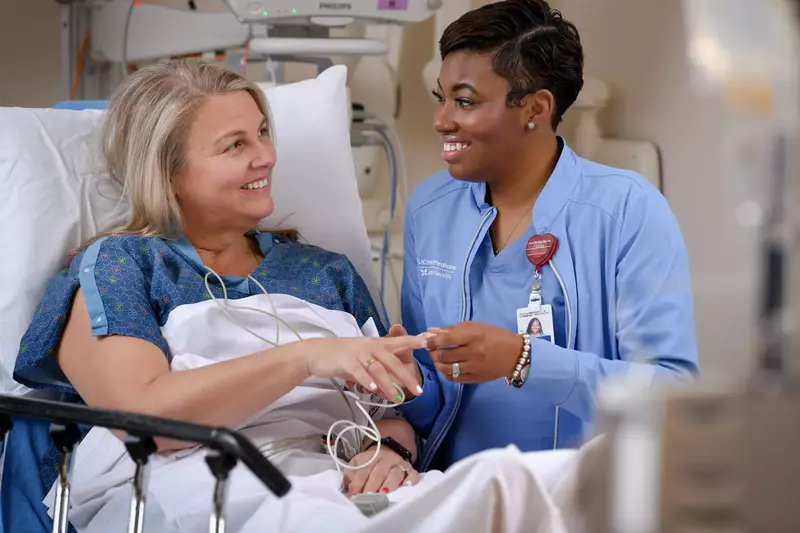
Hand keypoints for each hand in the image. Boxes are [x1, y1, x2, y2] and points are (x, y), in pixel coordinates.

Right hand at [302, 336, 424, 400]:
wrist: (316, 353)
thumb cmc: (343, 358)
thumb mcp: (363, 364)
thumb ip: (379, 378)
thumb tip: (392, 393)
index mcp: (377, 344)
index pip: (400, 341)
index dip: (415, 341)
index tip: (431, 339)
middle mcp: (371, 346)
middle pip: (392, 362)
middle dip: (406, 377)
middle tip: (418, 391)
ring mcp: (359, 353)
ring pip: (378, 369)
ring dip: (389, 385)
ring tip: (397, 398)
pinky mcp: (346, 361)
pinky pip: (359, 371)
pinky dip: (366, 380)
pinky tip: (372, 389)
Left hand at [343, 446, 419, 495]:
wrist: (388, 452)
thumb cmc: (370, 465)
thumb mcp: (357, 464)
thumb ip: (350, 475)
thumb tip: (347, 489)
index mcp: (370, 458)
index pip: (363, 471)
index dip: (357, 485)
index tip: (353, 497)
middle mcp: (386, 460)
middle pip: (378, 473)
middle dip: (372, 486)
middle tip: (367, 499)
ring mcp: (399, 465)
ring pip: (395, 474)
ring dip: (389, 484)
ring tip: (383, 495)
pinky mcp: (411, 471)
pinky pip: (412, 475)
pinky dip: (410, 481)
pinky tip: (405, 487)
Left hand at [425, 322, 523, 382]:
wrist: (515, 355)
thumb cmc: (495, 336)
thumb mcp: (476, 327)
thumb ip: (453, 329)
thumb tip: (432, 331)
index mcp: (473, 336)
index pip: (446, 339)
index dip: (432, 340)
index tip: (425, 340)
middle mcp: (473, 353)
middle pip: (443, 355)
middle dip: (432, 352)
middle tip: (431, 349)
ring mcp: (473, 368)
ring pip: (446, 368)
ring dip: (438, 363)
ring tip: (437, 358)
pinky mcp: (475, 379)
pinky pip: (454, 378)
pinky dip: (446, 373)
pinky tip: (447, 367)